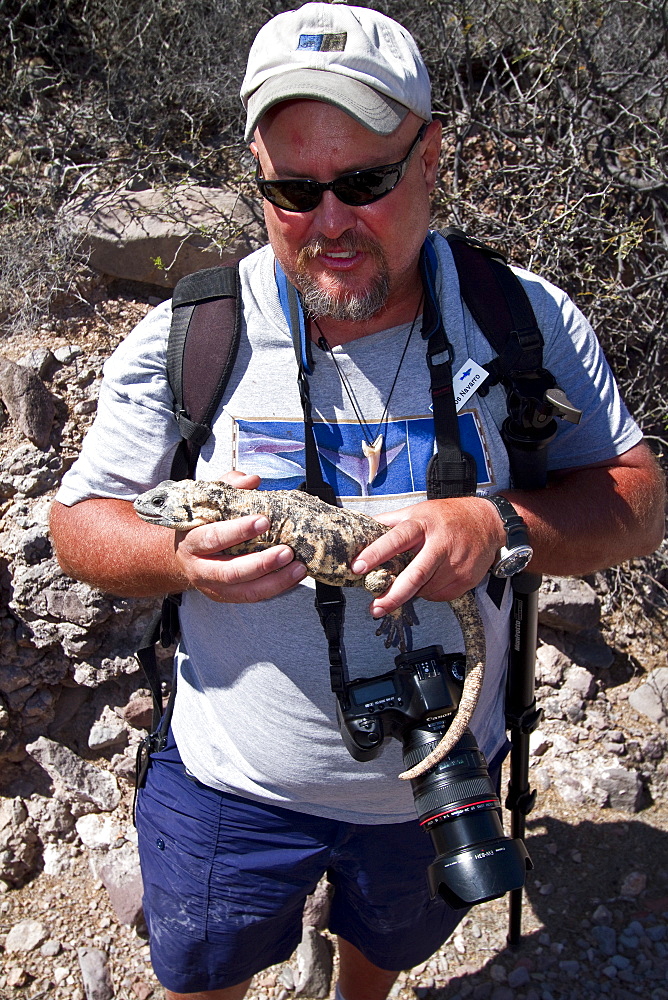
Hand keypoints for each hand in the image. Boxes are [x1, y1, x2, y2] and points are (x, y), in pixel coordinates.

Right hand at [173, 470, 306, 602]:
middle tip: (286, 551)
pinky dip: (277, 588)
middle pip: (230, 572)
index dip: (238, 531)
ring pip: (245, 591)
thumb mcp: (206, 503)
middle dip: (261, 563)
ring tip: (298, 568)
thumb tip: (252, 480)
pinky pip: (254, 597)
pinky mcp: (228, 597)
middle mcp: (200, 569)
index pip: (212, 538)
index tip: (264, 521)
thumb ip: (228, 487)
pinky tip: (293, 577)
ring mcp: (214, 587)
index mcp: (192, 542)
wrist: (181, 556)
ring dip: (275, 581)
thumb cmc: (198, 526)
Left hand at [350, 496, 504, 616]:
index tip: (358, 567)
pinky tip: (431, 579)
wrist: (488, 522)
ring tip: (409, 583)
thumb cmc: (448, 516)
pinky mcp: (466, 578)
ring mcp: (455, 563)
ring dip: (412, 592)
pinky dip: (429, 593)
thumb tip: (362, 527)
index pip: (396, 539)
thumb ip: (391, 522)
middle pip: (415, 575)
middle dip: (393, 595)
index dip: (376, 553)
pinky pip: (439, 596)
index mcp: (423, 524)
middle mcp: (440, 544)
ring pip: (425, 590)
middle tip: (376, 607)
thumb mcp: (418, 511)